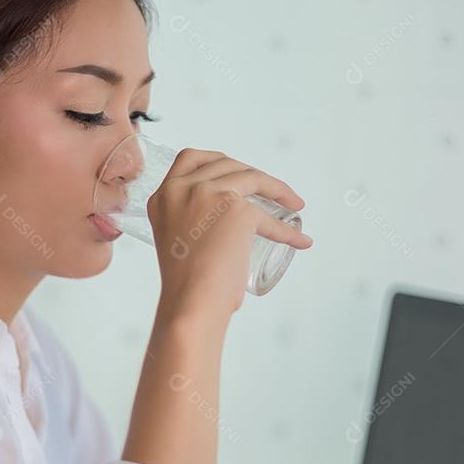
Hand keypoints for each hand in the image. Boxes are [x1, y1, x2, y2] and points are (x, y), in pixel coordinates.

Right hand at [148, 148, 312, 322]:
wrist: (190, 304)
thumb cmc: (186, 286)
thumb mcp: (178, 240)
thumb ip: (191, 223)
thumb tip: (224, 225)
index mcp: (163, 197)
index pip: (189, 159)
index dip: (216, 161)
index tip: (236, 171)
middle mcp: (182, 189)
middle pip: (225, 163)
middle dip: (252, 174)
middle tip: (270, 191)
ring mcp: (208, 194)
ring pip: (252, 177)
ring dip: (278, 189)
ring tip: (293, 205)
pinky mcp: (235, 208)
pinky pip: (270, 216)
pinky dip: (288, 231)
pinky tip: (299, 240)